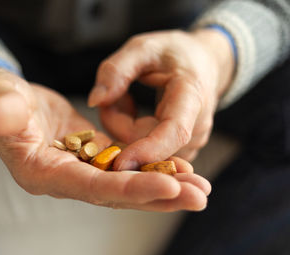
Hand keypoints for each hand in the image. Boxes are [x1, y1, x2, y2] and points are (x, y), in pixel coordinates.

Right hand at [0, 66, 210, 210]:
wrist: (3, 100)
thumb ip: (0, 109)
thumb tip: (4, 112)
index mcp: (42, 172)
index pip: (91, 187)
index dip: (130, 188)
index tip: (170, 187)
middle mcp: (64, 178)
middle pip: (116, 193)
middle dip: (158, 195)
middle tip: (199, 196)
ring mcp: (79, 169)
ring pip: (126, 182)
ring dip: (162, 185)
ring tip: (200, 186)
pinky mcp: (90, 155)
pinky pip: (125, 165)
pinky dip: (151, 167)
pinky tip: (179, 167)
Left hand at [88, 29, 234, 169]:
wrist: (204, 63)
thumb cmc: (174, 53)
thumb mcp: (142, 47)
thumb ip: (116, 70)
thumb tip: (95, 101)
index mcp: (191, 97)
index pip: (174, 132)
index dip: (147, 151)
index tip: (120, 162)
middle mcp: (196, 127)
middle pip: (144, 141)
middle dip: (117, 120)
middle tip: (112, 92)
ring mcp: (189, 143)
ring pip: (140, 148)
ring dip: (121, 125)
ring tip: (125, 97)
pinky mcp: (179, 151)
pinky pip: (144, 150)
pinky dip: (129, 132)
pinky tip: (133, 111)